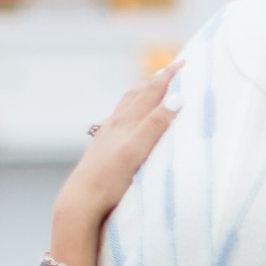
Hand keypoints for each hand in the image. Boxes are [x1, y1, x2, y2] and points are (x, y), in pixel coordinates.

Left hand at [53, 65, 181, 239]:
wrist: (80, 203)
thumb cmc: (108, 180)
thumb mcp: (135, 151)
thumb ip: (155, 124)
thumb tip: (178, 97)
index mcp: (126, 121)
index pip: (151, 91)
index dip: (169, 76)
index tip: (186, 63)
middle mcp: (115, 124)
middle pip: (137, 94)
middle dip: (156, 80)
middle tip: (172, 70)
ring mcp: (106, 136)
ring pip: (126, 107)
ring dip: (141, 94)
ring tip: (151, 88)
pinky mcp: (102, 150)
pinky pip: (118, 122)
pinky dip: (130, 112)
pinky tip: (127, 121)